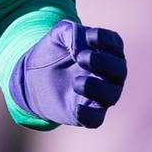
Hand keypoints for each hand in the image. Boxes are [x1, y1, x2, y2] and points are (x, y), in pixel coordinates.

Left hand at [10, 20, 126, 128]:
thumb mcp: (58, 35)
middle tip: (81, 58)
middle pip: (119, 70)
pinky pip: (96, 119)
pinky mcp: (87, 113)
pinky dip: (88, 114)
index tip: (88, 36)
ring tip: (76, 82)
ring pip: (111, 96)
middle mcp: (109, 74)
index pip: (115, 44)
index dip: (105, 40)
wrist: (32, 76)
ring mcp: (100, 95)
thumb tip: (82, 48)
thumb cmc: (52, 51)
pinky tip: (75, 107)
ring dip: (97, 88)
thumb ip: (71, 32)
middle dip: (103, 63)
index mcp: (106, 51)